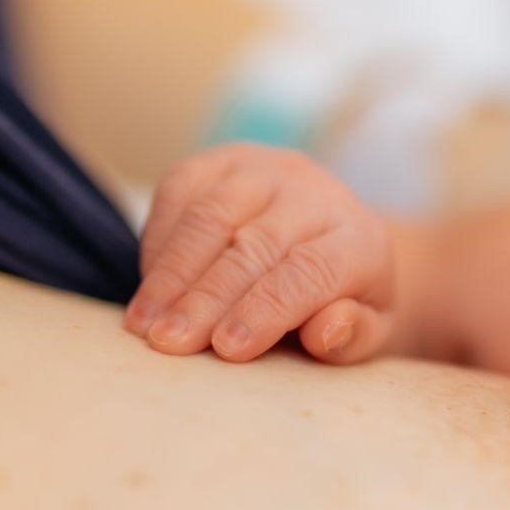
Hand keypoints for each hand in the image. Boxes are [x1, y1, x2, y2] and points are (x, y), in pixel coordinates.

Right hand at [126, 145, 394, 362]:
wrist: (330, 235)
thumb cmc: (340, 299)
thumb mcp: (365, 330)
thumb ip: (352, 335)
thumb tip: (327, 330)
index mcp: (358, 240)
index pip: (309, 272)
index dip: (264, 310)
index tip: (226, 349)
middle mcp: (313, 193)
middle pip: (252, 246)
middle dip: (205, 298)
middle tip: (169, 342)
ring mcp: (263, 169)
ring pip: (209, 215)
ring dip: (171, 273)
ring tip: (144, 323)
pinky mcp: (220, 160)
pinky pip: (179, 190)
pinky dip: (158, 240)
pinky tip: (148, 287)